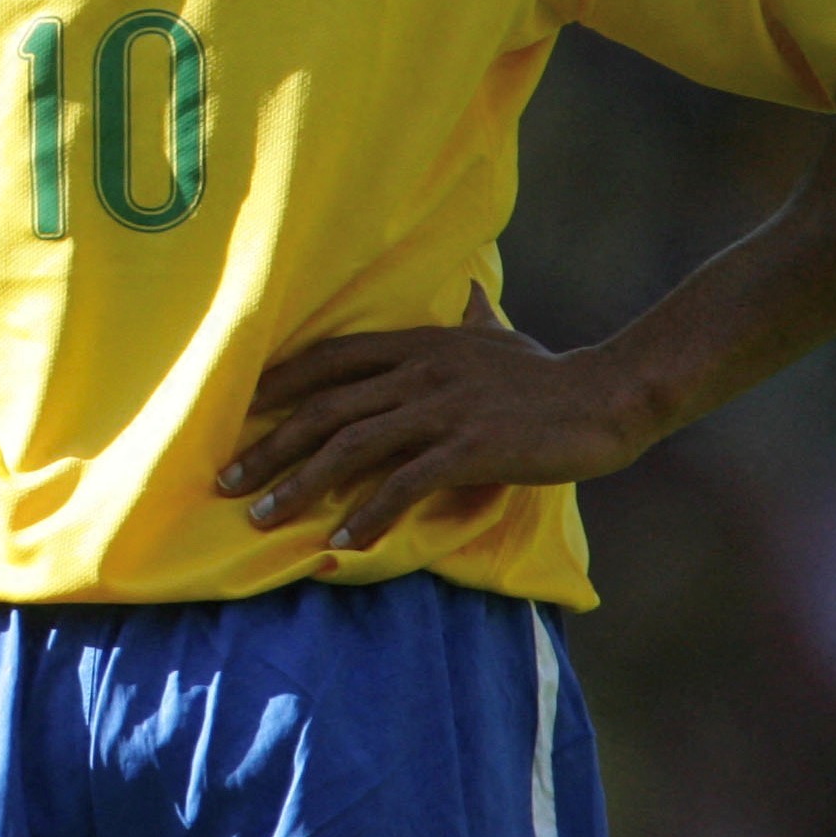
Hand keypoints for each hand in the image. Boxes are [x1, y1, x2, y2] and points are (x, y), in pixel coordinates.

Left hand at [220, 287, 652, 551]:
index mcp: (417, 343)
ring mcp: (443, 408)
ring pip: (352, 447)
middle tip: (228, 480)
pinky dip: (367, 514)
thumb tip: (466, 294)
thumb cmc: (546, 373)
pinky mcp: (470, 447)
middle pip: (324, 408)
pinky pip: (404, 483)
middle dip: (270, 447)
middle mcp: (419, 370)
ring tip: (264, 518)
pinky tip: (341, 542)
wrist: (606, 396)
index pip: (328, 359)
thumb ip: (469, 321)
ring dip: (300, 486)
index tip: (235, 414)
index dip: (277, 386)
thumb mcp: (497, 336)